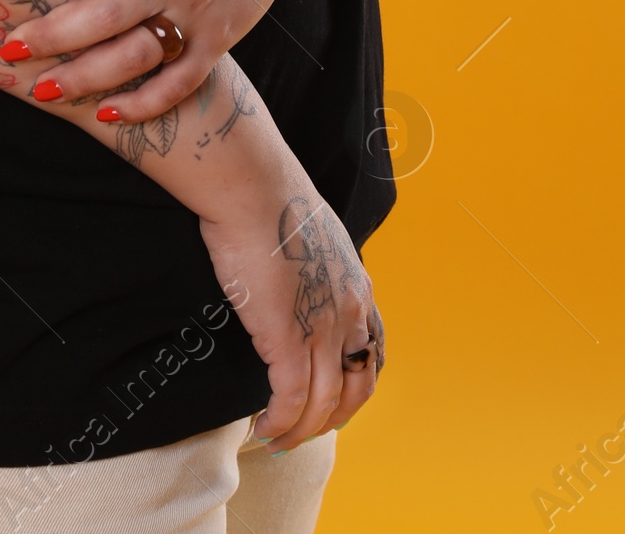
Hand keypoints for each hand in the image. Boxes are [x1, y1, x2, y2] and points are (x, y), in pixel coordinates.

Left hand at [0, 0, 301, 120]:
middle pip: (108, 13)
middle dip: (54, 34)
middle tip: (8, 46)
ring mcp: (198, 12)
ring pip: (138, 56)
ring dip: (87, 77)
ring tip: (42, 89)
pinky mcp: (217, 42)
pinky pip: (179, 83)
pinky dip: (143, 103)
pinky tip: (106, 114)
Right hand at [200, 180, 384, 450]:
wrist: (251, 185)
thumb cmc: (269, 196)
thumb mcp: (313, 231)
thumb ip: (316, 262)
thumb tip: (296, 274)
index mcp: (357, 285)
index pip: (373, 350)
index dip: (356, 385)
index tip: (333, 400)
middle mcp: (349, 311)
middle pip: (356, 388)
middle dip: (333, 419)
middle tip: (305, 431)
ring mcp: (322, 327)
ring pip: (324, 403)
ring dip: (302, 431)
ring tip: (278, 439)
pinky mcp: (287, 338)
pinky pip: (292, 399)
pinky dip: (281, 422)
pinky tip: (263, 426)